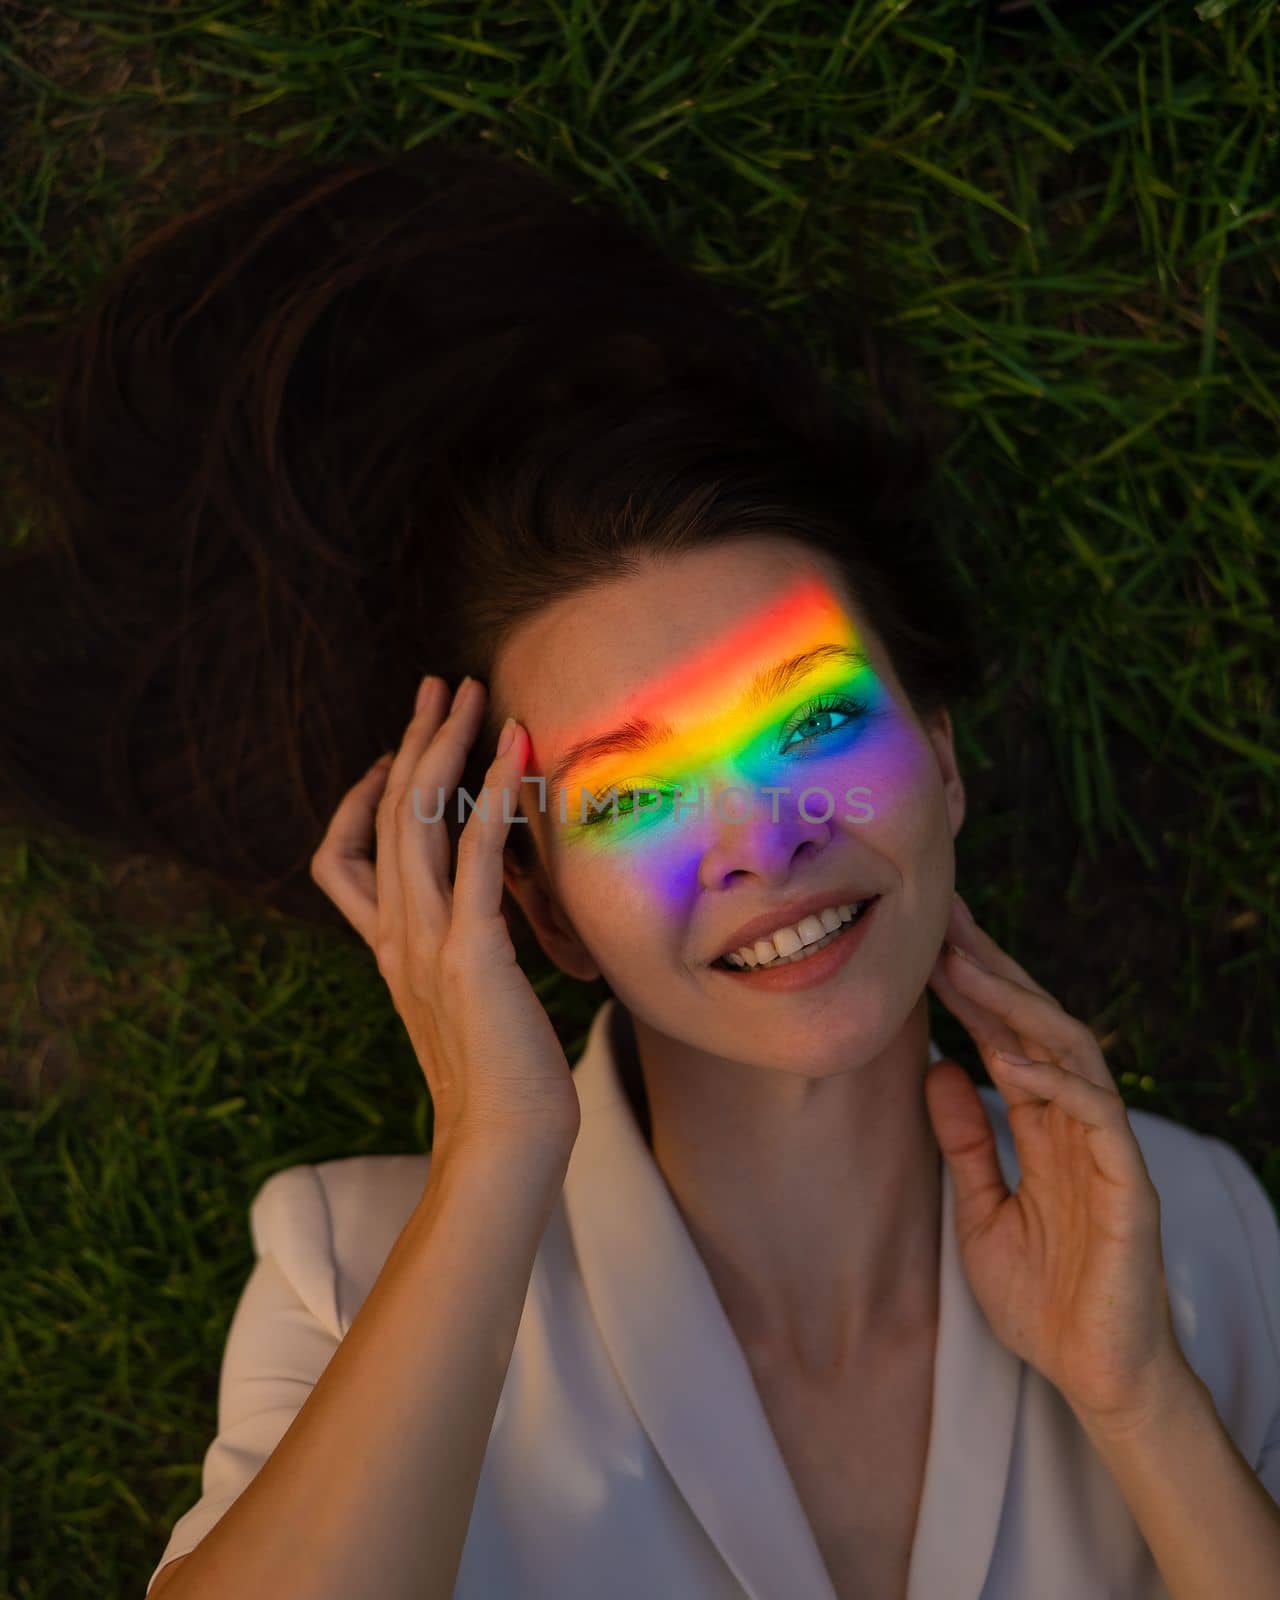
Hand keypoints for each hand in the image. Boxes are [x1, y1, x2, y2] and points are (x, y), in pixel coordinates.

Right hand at [310, 675, 580, 1154]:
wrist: (504, 1143)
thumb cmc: (500, 1080)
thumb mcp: (464, 1004)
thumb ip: (458, 956)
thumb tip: (484, 926)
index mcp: (388, 949)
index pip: (343, 856)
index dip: (364, 800)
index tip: (403, 760)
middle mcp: (395, 937)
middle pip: (383, 815)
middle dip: (413, 742)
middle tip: (441, 687)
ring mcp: (426, 942)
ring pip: (416, 820)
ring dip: (445, 748)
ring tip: (473, 696)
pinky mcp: (471, 952)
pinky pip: (473, 856)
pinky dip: (490, 796)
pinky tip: (516, 753)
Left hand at [922, 894, 1190, 1433]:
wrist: (1094, 1376)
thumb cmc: (1043, 1298)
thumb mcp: (980, 1210)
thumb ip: (965, 1143)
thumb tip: (940, 1068)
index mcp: (1044, 1128)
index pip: (1009, 1038)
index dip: (973, 989)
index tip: (926, 942)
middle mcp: (1077, 1125)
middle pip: (1040, 1027)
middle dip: (994, 970)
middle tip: (945, 920)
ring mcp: (1107, 1151)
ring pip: (1072, 1054)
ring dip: (1018, 1007)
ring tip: (967, 968)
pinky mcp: (1130, 1187)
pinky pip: (1099, 1118)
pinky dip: (1056, 1084)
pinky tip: (1010, 1060)